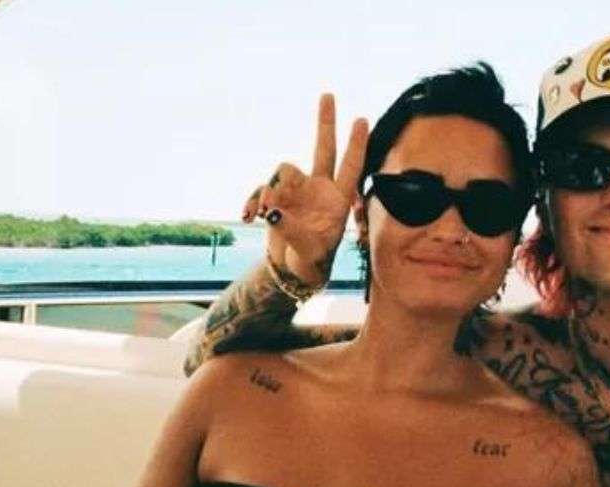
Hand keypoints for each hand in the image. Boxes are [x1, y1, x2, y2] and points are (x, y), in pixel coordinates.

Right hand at [243, 94, 368, 285]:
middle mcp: (319, 189)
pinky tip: (247, 217)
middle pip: (323, 149)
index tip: (362, 119)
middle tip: (328, 95)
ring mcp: (297, 191)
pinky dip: (254, 202)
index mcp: (338, 199)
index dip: (356, 144)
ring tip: (266, 213)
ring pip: (282, 173)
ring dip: (271, 190)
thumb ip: (290, 228)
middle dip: (325, 123)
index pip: (350, 167)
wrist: (294, 269)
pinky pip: (262, 191)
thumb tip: (272, 208)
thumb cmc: (311, 260)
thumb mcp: (307, 249)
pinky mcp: (277, 198)